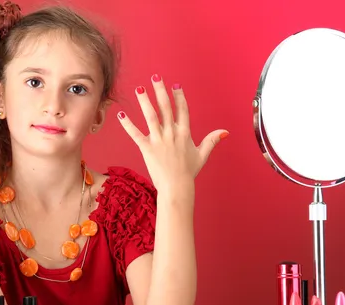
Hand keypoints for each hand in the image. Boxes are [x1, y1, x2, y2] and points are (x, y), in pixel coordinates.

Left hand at [117, 74, 228, 191]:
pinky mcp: (147, 148)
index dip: (179, 96)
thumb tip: (224, 132)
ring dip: (145, 102)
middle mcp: (172, 134)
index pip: (182, 110)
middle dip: (160, 91)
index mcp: (185, 133)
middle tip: (155, 77)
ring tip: (139, 89)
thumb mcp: (202, 155)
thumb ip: (211, 141)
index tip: (175, 85)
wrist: (177, 187)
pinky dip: (127, 125)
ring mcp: (159, 140)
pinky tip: (120, 114)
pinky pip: (135, 134)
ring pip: (151, 117)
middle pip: (166, 108)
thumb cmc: (189, 172)